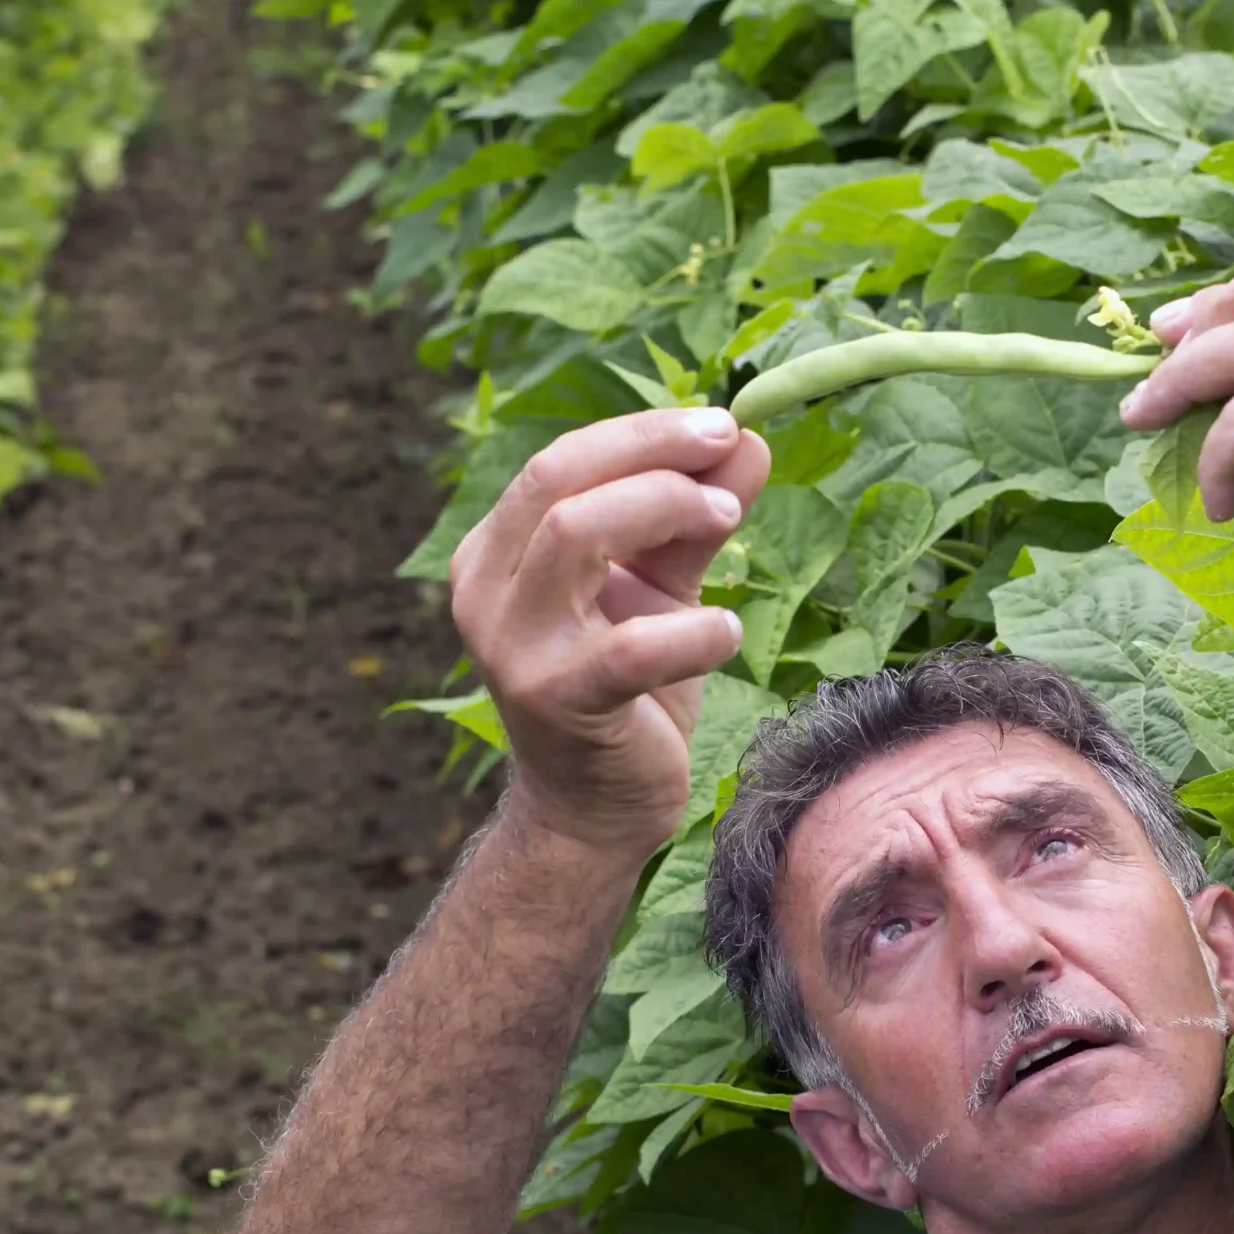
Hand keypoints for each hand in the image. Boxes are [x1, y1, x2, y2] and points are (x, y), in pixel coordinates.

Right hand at [449, 408, 769, 856]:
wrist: (597, 808)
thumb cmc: (627, 689)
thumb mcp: (660, 589)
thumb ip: (693, 522)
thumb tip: (747, 441)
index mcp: (498, 552)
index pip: (561, 460)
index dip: (643, 433)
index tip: (719, 425)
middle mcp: (486, 590)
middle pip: (558, 480)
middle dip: (654, 455)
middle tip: (727, 461)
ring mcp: (512, 647)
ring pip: (573, 533)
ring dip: (666, 511)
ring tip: (727, 523)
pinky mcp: (557, 702)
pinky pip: (629, 646)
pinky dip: (694, 630)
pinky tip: (727, 634)